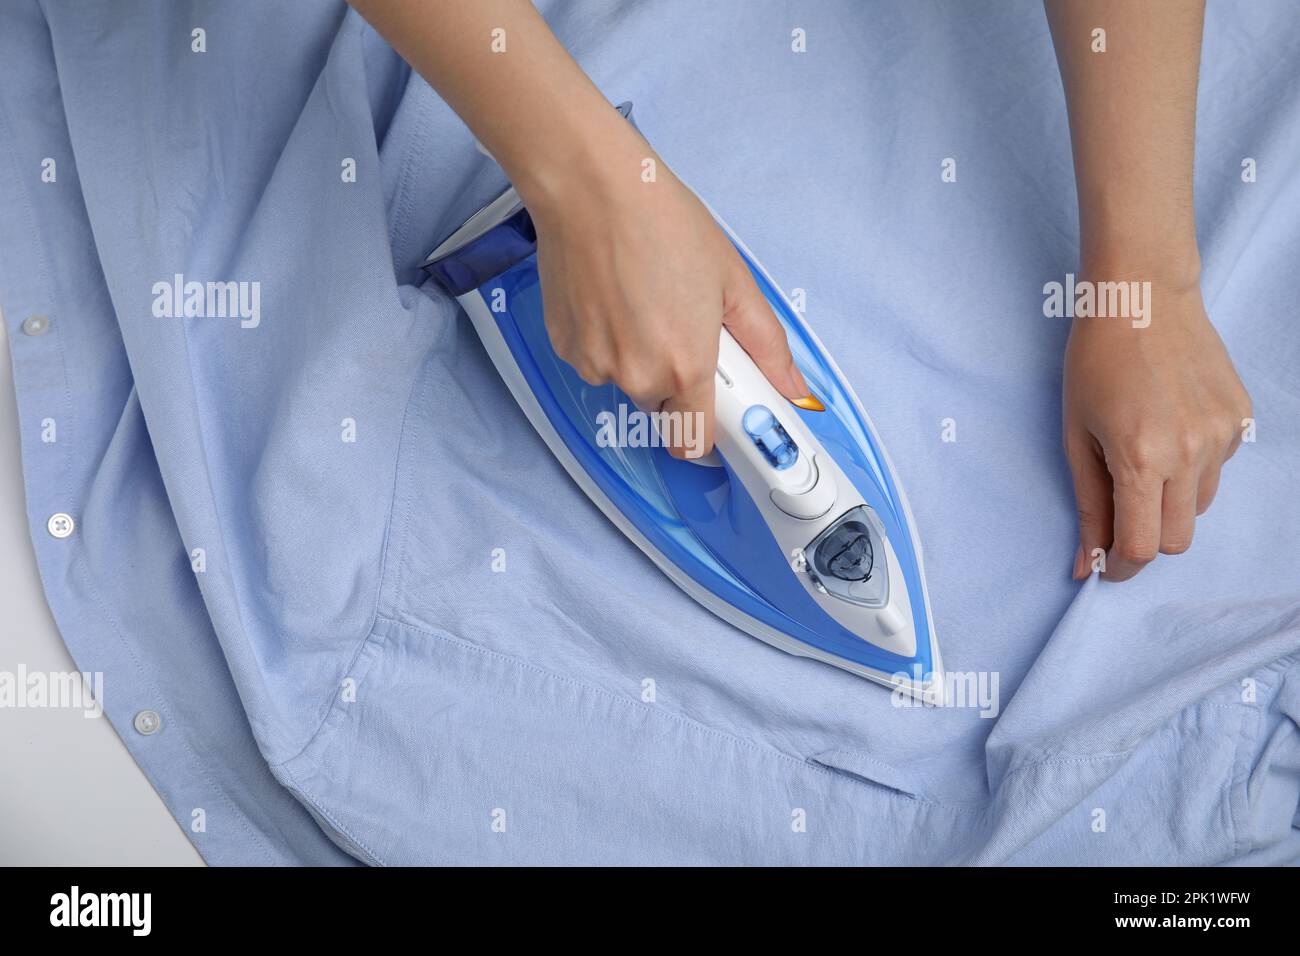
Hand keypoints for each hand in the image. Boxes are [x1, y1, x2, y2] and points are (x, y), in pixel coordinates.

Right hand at [525, 133, 807, 458]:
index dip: (709, 431)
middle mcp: (636, 376)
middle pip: (664, 406)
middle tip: (683, 325)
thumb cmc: (662, 223)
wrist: (591, 189)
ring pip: (627, 381)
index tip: (719, 411)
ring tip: (646, 299)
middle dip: (678, 378)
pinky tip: (615, 296)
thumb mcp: (733, 282)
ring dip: (640, 357)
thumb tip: (793, 387)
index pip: (694, 442)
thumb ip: (766, 345)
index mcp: (685, 366)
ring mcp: (595, 363)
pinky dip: (608, 340)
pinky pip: (596, 360)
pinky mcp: (564, 347)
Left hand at [1064, 281, 1250, 580]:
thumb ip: (1088, 504)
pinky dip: (1191, 467)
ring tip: (1141, 459)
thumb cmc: (1094, 363)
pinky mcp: (1240, 419)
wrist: (1143, 298)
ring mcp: (1222, 436)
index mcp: (1142, 458)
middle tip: (1118, 517)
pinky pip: (1217, 469)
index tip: (1103, 567)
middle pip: (1176, 539)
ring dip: (1168, 503)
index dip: (1118, 567)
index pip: (1141, 547)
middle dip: (1144, 541)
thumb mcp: (1075, 437)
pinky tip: (1168, 429)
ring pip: (1198, 507)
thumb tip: (1083, 563)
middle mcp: (1191, 453)